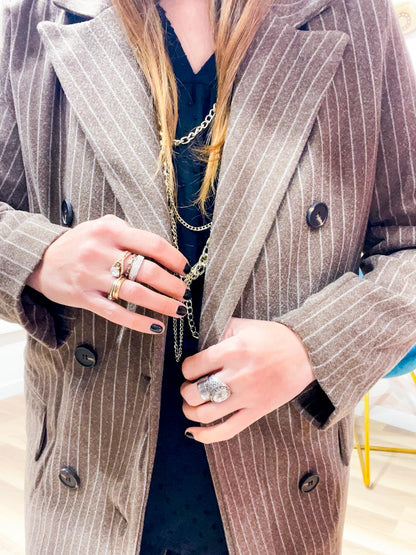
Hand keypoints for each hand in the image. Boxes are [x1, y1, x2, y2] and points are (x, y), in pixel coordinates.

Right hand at [26, 215, 189, 333]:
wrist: (40, 259)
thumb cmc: (79, 242)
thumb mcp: (101, 226)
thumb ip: (128, 231)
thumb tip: (162, 250)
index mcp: (110, 230)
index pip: (152, 244)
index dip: (174, 258)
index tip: (185, 269)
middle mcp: (101, 252)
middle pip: (148, 271)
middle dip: (173, 285)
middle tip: (185, 293)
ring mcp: (92, 276)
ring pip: (136, 294)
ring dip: (162, 304)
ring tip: (178, 309)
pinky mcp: (84, 298)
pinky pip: (116, 313)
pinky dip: (139, 322)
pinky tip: (156, 327)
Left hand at [180, 317, 314, 442]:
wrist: (306, 353)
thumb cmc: (273, 337)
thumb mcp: (243, 325)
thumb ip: (218, 331)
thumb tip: (195, 341)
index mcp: (232, 351)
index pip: (192, 367)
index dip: (187, 369)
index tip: (192, 368)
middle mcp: (237, 376)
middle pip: (195, 393)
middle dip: (186, 391)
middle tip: (190, 386)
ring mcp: (247, 397)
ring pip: (206, 414)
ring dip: (190, 411)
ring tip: (192, 404)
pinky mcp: (256, 412)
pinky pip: (227, 431)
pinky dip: (205, 436)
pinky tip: (193, 432)